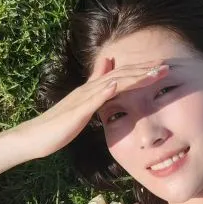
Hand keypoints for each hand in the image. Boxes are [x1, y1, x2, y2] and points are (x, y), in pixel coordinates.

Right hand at [29, 55, 169, 156]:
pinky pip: (92, 99)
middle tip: (167, 67)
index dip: (141, 72)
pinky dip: (105, 90)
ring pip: (111, 83)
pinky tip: (117, 84)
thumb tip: (109, 83)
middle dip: (144, 70)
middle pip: (121, 75)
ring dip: (133, 76)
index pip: (121, 76)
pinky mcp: (76, 111)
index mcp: (92, 90)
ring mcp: (82, 98)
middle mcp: (89, 89)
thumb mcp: (82, 108)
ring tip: (152, 72)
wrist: (35, 136)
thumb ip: (94, 95)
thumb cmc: (59, 125)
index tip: (162, 70)